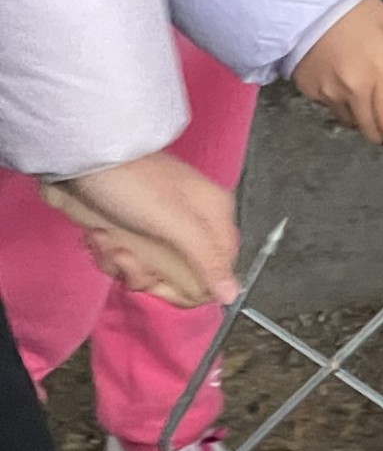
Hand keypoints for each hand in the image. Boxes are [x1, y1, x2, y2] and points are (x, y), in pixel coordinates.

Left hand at [48, 154, 237, 305]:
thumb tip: (232, 294)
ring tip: (105, 237)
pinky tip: (97, 233)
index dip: (190, 288)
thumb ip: (208, 260)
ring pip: (149, 266)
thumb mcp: (177, 224)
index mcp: (214, 216)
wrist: (83, 156)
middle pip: (179, 274)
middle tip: (124, 255)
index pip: (218, 271)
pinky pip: (128, 254)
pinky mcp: (133, 224)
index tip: (161, 286)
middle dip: (145, 272)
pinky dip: (108, 249)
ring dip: (120, 260)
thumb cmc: (134, 184)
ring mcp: (161, 223)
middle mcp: (192, 222)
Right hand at [292, 0, 382, 151]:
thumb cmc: (354, 11)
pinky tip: (340, 77)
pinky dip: (341, 101)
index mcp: (379, 71)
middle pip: (374, 131)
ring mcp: (328, 92)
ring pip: (353, 122)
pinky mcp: (309, 91)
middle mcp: (352, 88)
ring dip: (363, 115)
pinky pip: (332, 108)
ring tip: (362, 85)